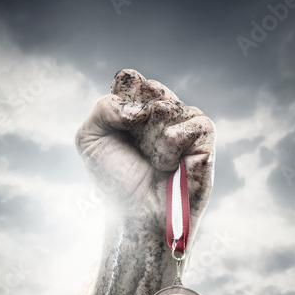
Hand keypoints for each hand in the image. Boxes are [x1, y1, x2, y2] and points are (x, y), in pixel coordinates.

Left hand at [75, 69, 215, 226]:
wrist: (135, 215)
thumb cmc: (116, 181)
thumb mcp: (90, 140)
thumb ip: (103, 108)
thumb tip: (140, 106)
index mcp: (134, 110)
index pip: (129, 79)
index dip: (122, 95)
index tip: (118, 123)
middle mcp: (160, 113)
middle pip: (150, 88)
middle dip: (136, 117)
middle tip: (135, 144)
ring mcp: (183, 125)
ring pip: (169, 106)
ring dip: (153, 137)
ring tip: (152, 160)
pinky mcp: (204, 141)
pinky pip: (195, 122)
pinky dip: (174, 143)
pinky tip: (168, 163)